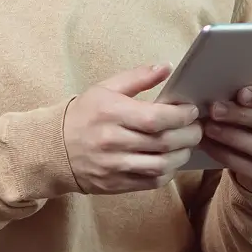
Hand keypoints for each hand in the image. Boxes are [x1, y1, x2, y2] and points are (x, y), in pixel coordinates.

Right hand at [63, 65, 202, 193]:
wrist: (55, 149)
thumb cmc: (84, 115)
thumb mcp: (105, 88)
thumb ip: (138, 77)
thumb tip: (167, 67)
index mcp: (111, 112)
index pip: (154, 118)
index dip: (180, 115)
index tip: (191, 110)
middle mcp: (112, 140)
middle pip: (163, 142)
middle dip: (189, 135)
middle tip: (197, 128)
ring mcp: (114, 165)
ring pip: (161, 165)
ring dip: (181, 155)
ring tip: (186, 145)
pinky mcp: (116, 184)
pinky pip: (151, 181)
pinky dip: (167, 172)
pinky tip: (170, 160)